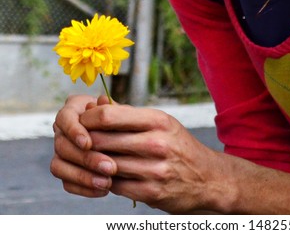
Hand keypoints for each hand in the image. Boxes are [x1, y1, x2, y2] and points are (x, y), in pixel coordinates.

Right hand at [51, 94, 116, 197]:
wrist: (125, 135)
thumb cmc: (121, 116)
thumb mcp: (120, 110)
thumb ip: (112, 108)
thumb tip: (103, 101)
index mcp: (72, 109)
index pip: (64, 118)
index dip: (74, 131)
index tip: (88, 143)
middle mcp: (61, 130)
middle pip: (62, 145)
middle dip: (86, 158)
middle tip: (110, 167)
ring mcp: (60, 152)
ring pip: (59, 166)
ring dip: (83, 176)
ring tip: (107, 182)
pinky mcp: (64, 171)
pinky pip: (66, 183)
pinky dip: (84, 188)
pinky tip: (104, 190)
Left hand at [79, 103, 226, 212]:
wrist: (208, 178)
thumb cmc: (177, 145)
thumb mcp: (160, 122)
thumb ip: (127, 113)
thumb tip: (97, 101)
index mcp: (157, 120)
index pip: (109, 115)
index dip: (88, 118)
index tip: (81, 121)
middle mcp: (156, 143)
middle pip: (103, 139)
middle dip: (85, 141)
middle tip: (78, 141)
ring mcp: (154, 169)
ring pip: (106, 164)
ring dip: (93, 162)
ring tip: (89, 157)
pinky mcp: (151, 192)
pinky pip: (115, 185)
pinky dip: (105, 180)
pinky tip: (105, 174)